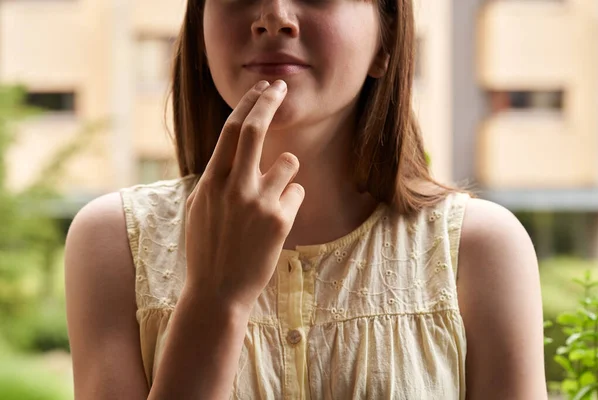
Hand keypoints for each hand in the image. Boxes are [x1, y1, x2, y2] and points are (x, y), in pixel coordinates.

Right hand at [184, 80, 304, 311]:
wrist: (218, 290)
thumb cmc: (207, 247)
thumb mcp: (199, 206)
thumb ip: (216, 177)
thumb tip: (231, 153)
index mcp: (211, 180)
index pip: (230, 129)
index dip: (249, 103)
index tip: (262, 87)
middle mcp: (234, 185)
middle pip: (255, 128)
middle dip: (269, 100)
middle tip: (280, 86)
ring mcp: (258, 202)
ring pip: (288, 161)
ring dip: (285, 173)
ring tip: (271, 200)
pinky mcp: (281, 219)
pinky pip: (297, 192)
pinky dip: (290, 201)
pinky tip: (276, 223)